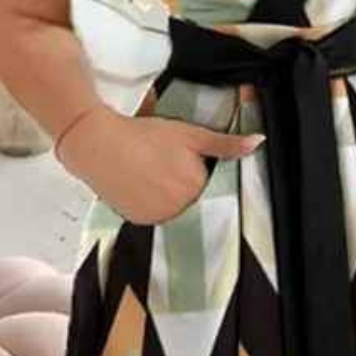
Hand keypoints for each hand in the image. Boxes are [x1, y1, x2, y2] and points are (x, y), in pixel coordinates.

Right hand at [56, 104, 263, 224]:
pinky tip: (143, 186)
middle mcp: (180, 209)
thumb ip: (225, 144)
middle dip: (188, 186)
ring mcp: (159, 218)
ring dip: (171, 198)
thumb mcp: (190, 134)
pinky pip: (156, 216)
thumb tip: (257, 143)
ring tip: (154, 174)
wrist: (98, 144)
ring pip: (176, 211)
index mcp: (198, 188)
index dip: (204, 175)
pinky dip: (153, 205)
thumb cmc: (144, 135)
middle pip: (195, 201)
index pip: (214, 188)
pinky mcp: (140, 221)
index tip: (190, 165)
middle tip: (168, 166)